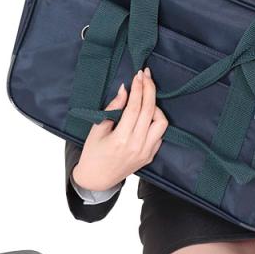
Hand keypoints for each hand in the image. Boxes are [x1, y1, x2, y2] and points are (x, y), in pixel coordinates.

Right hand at [73, 67, 168, 191]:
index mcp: (121, 139)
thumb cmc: (93, 153)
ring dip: (156, 107)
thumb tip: (125, 90)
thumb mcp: (97, 128)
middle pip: (150, 110)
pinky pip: (160, 134)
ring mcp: (146, 152)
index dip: (138, 88)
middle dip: (149, 89)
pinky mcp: (150, 155)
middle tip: (146, 76)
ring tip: (145, 99)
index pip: (135, 107)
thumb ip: (113, 108)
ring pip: (161, 122)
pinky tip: (146, 115)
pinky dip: (155, 121)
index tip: (139, 74)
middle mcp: (137, 145)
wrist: (97, 179)